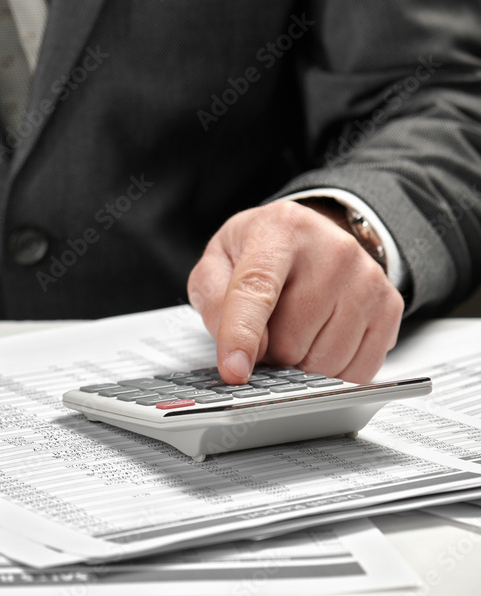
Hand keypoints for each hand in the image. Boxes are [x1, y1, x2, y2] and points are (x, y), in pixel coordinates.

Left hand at [187, 200, 403, 384]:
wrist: (311, 238)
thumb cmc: (262, 251)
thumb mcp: (219, 261)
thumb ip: (213, 298)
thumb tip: (234, 349)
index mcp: (280, 231)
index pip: (257, 290)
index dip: (241, 335)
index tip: (234, 370)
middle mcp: (332, 251)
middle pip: (291, 340)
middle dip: (269, 352)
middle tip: (267, 329)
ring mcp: (366, 279)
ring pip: (324, 362)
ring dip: (299, 363)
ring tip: (294, 330)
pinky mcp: (389, 306)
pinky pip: (357, 370)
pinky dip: (331, 371)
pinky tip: (320, 342)